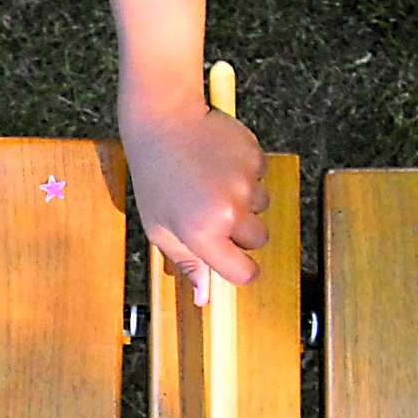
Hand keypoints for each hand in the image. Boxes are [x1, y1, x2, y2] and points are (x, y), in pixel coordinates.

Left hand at [121, 106, 268, 304]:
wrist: (164, 120)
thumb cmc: (155, 177)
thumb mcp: (158, 226)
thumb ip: (185, 262)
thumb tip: (204, 297)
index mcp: (201, 234)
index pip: (243, 272)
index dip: (242, 270)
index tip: (235, 262)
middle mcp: (228, 211)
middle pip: (258, 240)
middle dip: (241, 231)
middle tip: (210, 209)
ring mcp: (245, 183)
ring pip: (262, 206)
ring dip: (244, 199)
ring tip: (211, 180)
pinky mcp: (256, 157)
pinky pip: (262, 177)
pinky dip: (246, 172)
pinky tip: (219, 161)